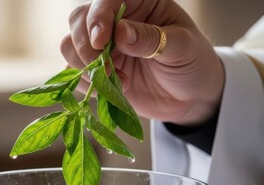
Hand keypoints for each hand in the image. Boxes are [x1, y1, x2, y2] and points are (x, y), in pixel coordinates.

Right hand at [61, 0, 223, 126]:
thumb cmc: (193, 62)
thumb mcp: (182, 47)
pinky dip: (88, 84)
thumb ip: (153, 38)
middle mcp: (116, 21)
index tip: (101, 42)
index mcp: (139, 3)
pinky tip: (115, 89)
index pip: (105, 0)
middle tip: (105, 68)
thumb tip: (120, 33)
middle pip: (78, 20)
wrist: (191, 96)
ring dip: (86, 67)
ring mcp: (105, 47)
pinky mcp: (99, 71)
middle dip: (85, 45)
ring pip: (70, 46)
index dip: (97, 18)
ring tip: (118, 80)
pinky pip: (77, 74)